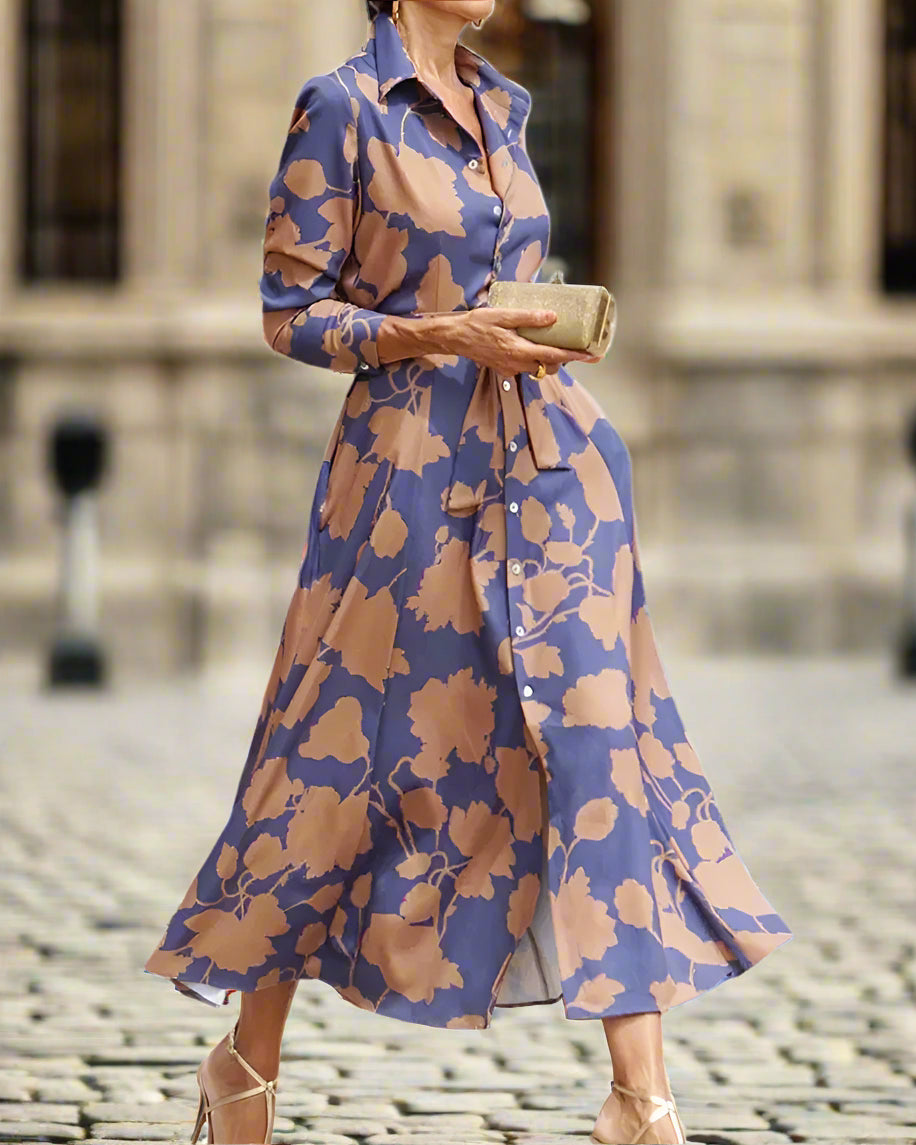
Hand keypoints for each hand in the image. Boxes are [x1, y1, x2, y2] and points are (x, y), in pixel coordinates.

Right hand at [440, 308, 600, 375]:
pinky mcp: (505, 369)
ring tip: (559, 346)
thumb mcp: (502, 315)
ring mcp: (511, 369)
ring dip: (551, 360)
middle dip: (565, 359)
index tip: (592, 355)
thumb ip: (528, 317)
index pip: (554, 355)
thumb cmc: (477, 324)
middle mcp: (517, 364)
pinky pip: (527, 368)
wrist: (455, 338)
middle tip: (578, 348)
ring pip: (539, 369)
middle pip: (550, 367)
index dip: (575, 356)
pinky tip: (535, 347)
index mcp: (518, 350)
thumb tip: (552, 317)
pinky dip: (537, 360)